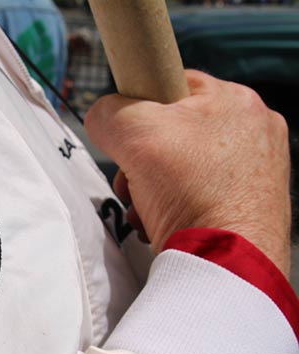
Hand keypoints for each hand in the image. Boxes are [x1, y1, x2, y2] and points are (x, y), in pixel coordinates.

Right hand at [85, 70, 290, 276]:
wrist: (225, 263)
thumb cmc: (194, 193)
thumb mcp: (134, 133)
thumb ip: (108, 113)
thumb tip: (102, 118)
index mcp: (236, 100)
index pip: (172, 85)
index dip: (140, 108)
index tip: (128, 135)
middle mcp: (254, 133)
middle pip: (173, 132)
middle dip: (141, 160)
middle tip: (134, 180)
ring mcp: (255, 172)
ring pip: (181, 167)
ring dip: (150, 188)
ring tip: (146, 209)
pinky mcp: (247, 206)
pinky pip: (197, 195)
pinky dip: (172, 208)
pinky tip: (162, 223)